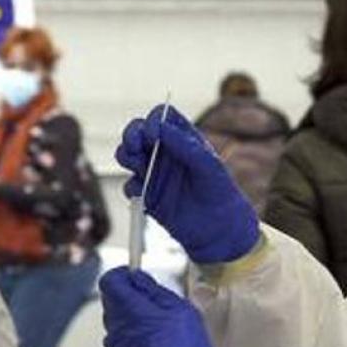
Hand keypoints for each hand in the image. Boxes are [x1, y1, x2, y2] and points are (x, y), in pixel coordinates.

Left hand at [100, 267, 221, 346]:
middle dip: (128, 296)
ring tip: (158, 325)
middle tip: (154, 302)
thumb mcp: (178, 309)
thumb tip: (137, 278)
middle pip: (111, 300)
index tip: (135, 276)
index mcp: (128, 309)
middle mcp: (116, 327)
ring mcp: (116, 346)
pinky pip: (121, 340)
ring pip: (117, 320)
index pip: (109, 281)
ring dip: (131, 317)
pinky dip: (133, 336)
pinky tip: (154, 343)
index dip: (122, 275)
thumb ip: (153, 290)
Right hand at [116, 104, 258, 262]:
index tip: (152, 134)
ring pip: (128, 155)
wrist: (218, 229)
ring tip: (139, 167)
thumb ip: (184, 144)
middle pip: (138, 132)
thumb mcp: (208, 164)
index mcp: (183, 139)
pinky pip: (130, 186)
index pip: (161, 117)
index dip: (152, 120)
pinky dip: (133, 188)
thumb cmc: (219, 192)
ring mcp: (155, 173)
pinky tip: (145, 195)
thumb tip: (159, 127)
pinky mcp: (148, 195)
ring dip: (127, 157)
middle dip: (131, 136)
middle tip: (135, 147)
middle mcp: (166, 153)